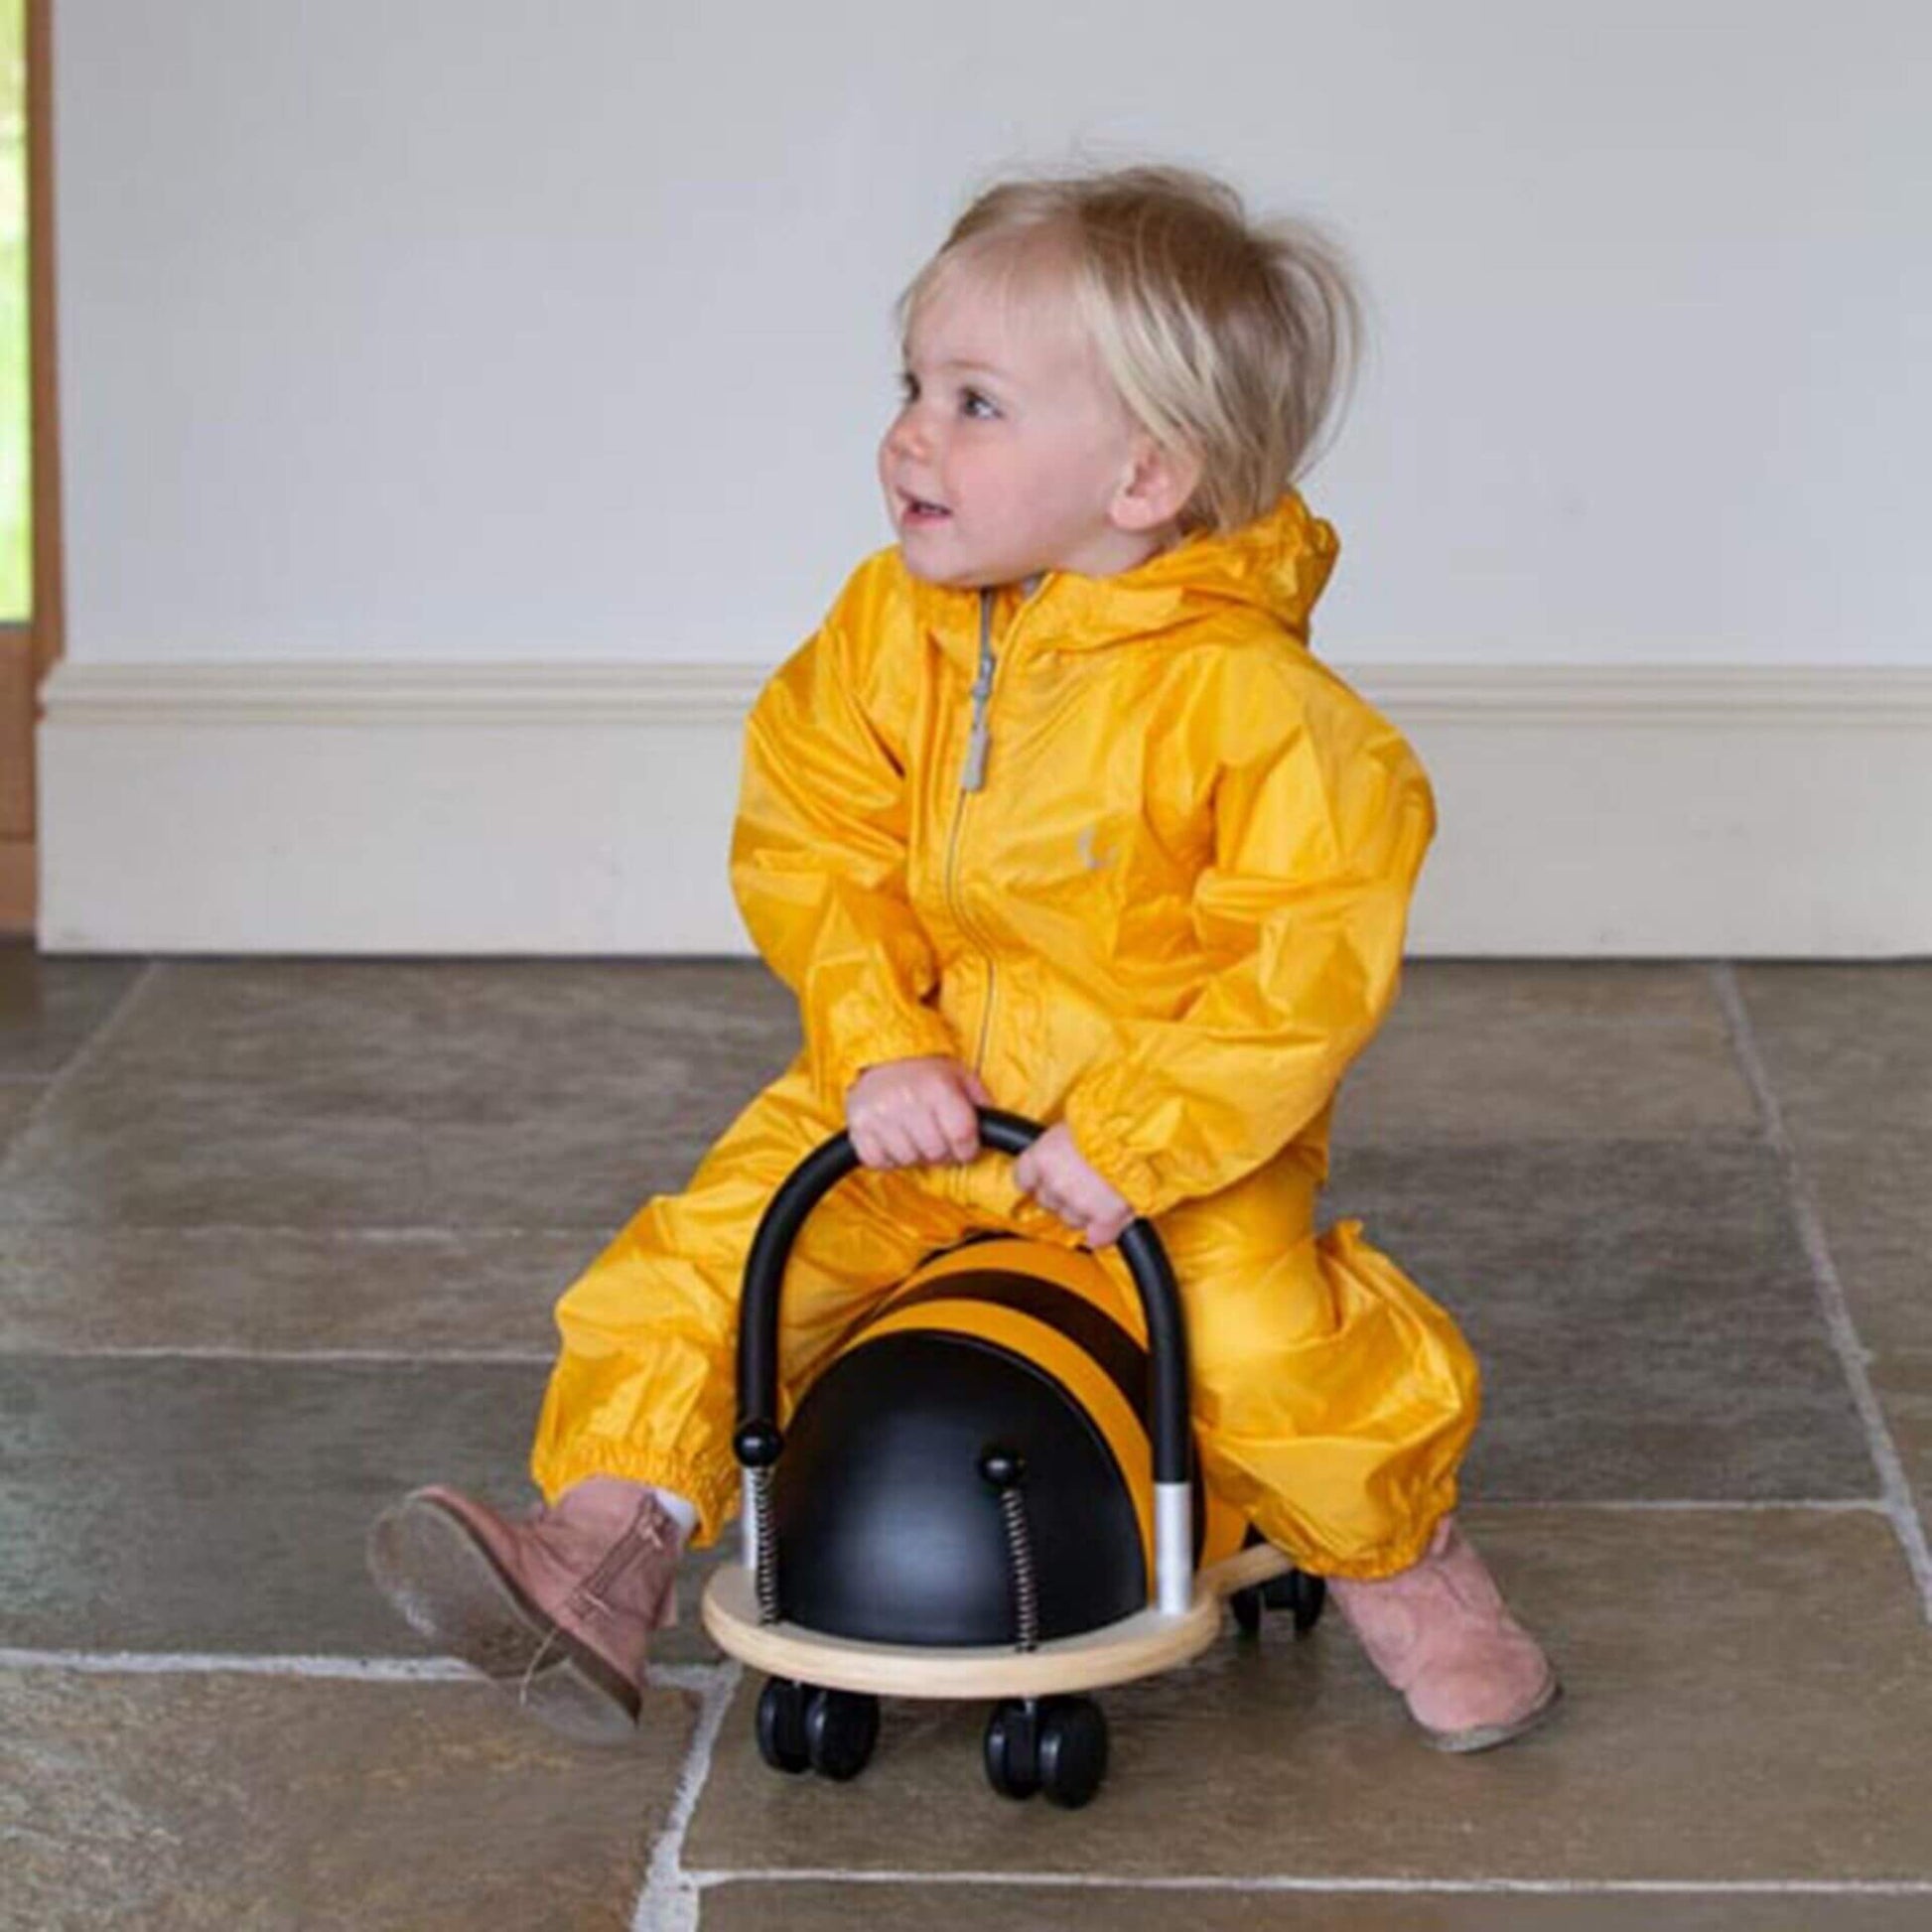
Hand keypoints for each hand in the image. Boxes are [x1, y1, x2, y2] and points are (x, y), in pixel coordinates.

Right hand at [845, 1057, 992, 1169]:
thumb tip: (995, 1128)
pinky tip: (894, 1141)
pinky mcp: (858, 1126)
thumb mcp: (959, 1075)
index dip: (967, 1149)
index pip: (962, 1136)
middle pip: (936, 1152)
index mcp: (937, 1087)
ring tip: (914, 1137)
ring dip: (914, 1155)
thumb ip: (980, 1100)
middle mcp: (907, 1099)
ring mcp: (879, 1114)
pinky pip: (877, 1161)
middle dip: (942, 1153)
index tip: (965, 1146)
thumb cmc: (924, 1071)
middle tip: (937, 1140)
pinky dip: (888, 1158)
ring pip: (907, 1159)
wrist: (880, 1056)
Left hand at [1013, 1123, 1133, 1247]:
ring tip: (1104, 1191)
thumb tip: (1064, 1152)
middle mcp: (1056, 1182)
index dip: (1038, 1179)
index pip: (1023, 1177)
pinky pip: (1098, 1237)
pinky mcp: (1104, 1218)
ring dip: (1085, 1211)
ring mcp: (1079, 1203)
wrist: (1142, 1130)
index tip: (1046, 1178)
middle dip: (1063, 1195)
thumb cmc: (1113, 1117)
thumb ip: (1064, 1144)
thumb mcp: (1078, 1122)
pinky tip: (1110, 1222)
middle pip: (1048, 1201)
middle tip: (1084, 1181)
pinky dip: (1104, 1232)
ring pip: (1072, 1219)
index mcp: (1043, 1155)